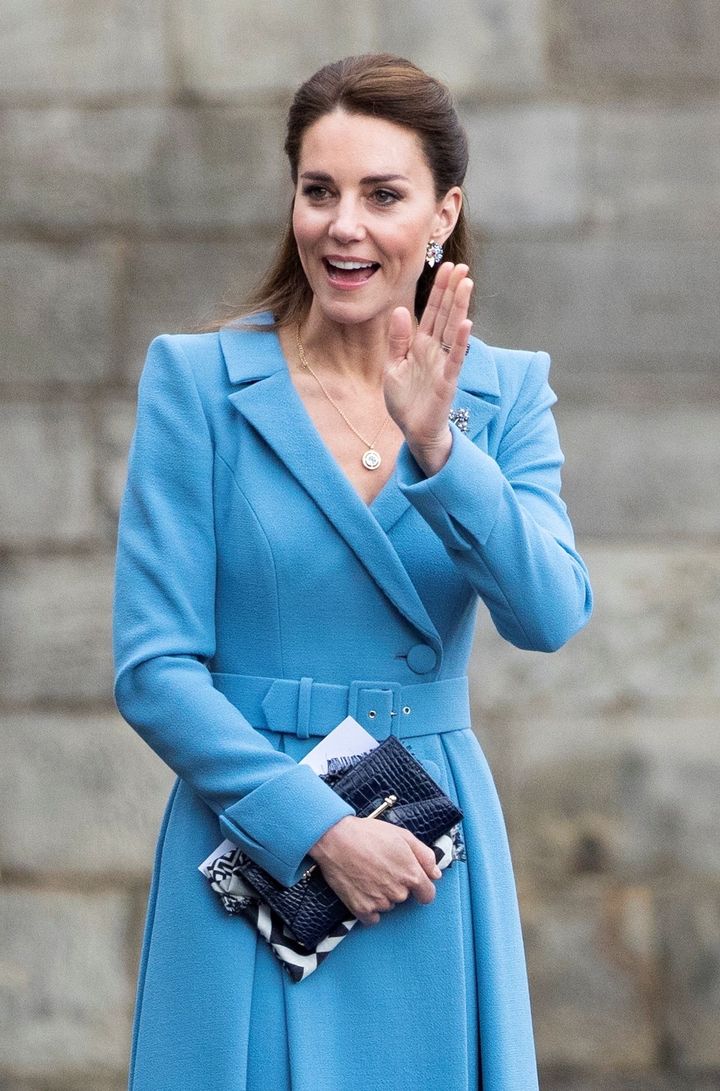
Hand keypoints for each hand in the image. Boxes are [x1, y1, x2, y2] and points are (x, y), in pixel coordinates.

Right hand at [308, 815, 441, 925]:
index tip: (412, 882)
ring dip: (382, 895)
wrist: (335, 839)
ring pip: (388, 905)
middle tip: (382, 867)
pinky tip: (361, 889)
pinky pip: (373, 917)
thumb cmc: (368, 834)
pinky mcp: (362, 909)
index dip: (422, 888)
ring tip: (368, 874)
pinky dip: (369, 907)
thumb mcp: (403, 836)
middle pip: (405, 898)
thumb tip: (436, 874)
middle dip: (397, 885)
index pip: (428, 895)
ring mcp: (380, 902)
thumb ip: (425, 856)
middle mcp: (398, 892)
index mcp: (411, 874)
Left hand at [383, 262, 472, 474]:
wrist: (413, 432)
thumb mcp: (393, 366)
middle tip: (461, 264)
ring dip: (459, 307)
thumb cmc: (405, 402)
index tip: (445, 266)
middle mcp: (434, 351)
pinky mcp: (446, 382)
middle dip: (452, 290)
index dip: (439, 290)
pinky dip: (459, 342)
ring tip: (466, 283)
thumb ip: (397, 340)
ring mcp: (442, 365)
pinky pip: (454, 359)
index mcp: (420, 346)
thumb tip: (400, 310)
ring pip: (452, 330)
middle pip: (445, 315)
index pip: (432, 312)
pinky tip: (466, 324)